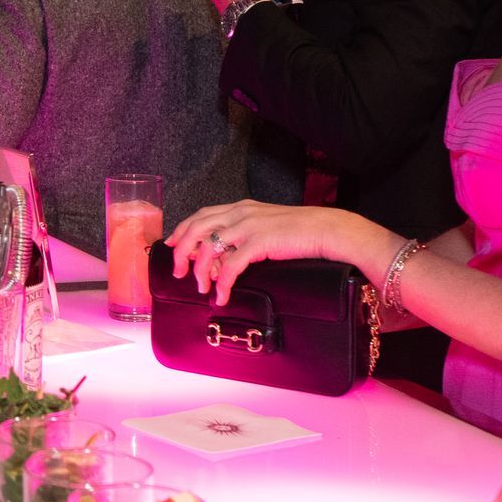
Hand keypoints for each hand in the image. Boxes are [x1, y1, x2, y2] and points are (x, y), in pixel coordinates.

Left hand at [164, 200, 388, 304]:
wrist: (329, 230)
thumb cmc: (302, 232)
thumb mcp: (268, 226)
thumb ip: (246, 235)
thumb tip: (227, 256)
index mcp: (241, 207)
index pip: (201, 215)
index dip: (182, 230)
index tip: (172, 245)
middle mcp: (240, 213)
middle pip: (196, 228)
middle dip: (182, 251)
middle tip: (178, 272)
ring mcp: (249, 226)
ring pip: (208, 246)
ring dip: (200, 270)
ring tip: (201, 287)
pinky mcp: (260, 242)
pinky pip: (231, 265)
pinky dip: (222, 282)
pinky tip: (222, 294)